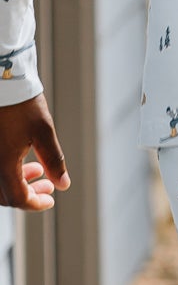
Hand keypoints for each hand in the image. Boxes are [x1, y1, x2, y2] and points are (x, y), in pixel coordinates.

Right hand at [0, 95, 68, 210]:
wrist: (2, 81)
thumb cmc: (21, 104)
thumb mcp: (43, 131)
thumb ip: (54, 160)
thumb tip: (64, 185)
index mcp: (2, 164)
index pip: (17, 198)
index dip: (35, 203)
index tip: (51, 200)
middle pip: (5, 195)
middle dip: (28, 194)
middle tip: (48, 187)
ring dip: (18, 182)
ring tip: (39, 171)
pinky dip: (8, 171)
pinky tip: (24, 160)